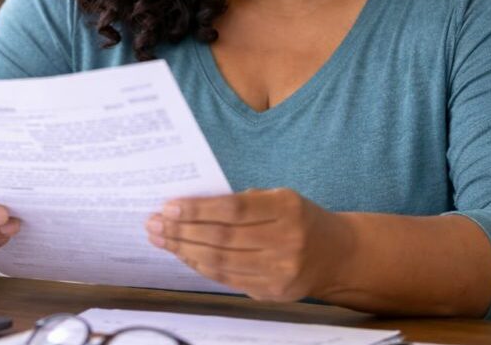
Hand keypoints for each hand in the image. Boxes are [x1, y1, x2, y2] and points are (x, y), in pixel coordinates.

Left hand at [146, 188, 350, 301]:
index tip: (168, 207)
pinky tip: (183, 255)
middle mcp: (286, 241)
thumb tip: (188, 207)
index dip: (197, 209)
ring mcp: (280, 271)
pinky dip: (200, 266)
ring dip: (184, 250)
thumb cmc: (298, 219)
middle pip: (222, 238)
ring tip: (161, 239)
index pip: (233, 209)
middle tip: (154, 223)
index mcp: (287, 208)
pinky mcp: (272, 292)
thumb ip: (241, 201)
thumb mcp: (279, 198)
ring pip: (220, 262)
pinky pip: (226, 279)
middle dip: (182, 231)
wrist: (336, 255)